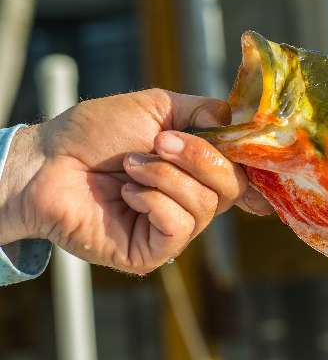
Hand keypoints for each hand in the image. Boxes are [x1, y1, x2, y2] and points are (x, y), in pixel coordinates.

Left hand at [0, 89, 271, 273]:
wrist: (45, 162)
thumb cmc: (93, 134)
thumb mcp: (156, 107)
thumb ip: (202, 110)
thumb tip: (234, 122)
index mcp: (198, 170)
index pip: (244, 173)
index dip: (250, 161)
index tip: (234, 140)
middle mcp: (192, 201)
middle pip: (232, 187)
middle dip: (199, 158)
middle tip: (159, 142)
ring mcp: (173, 229)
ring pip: (205, 206)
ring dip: (165, 177)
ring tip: (130, 166)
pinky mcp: (152, 252)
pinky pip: (179, 227)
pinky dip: (154, 202)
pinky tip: (128, 194)